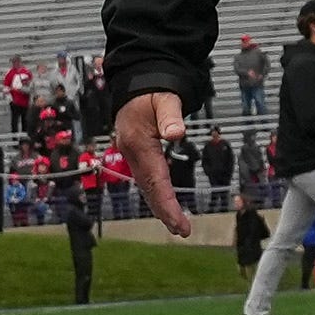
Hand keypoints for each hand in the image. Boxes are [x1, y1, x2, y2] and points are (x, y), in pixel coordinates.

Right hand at [111, 89, 193, 237]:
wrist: (135, 83)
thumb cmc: (152, 91)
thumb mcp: (164, 99)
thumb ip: (171, 116)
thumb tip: (177, 134)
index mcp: (139, 144)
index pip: (155, 181)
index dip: (168, 204)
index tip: (180, 223)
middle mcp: (133, 153)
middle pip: (149, 189)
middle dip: (164, 211)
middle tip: (182, 231)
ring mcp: (132, 155)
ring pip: (146, 186)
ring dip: (160, 206)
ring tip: (176, 225)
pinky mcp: (136, 154)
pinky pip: (146, 179)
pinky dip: (156, 194)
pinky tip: (165, 204)